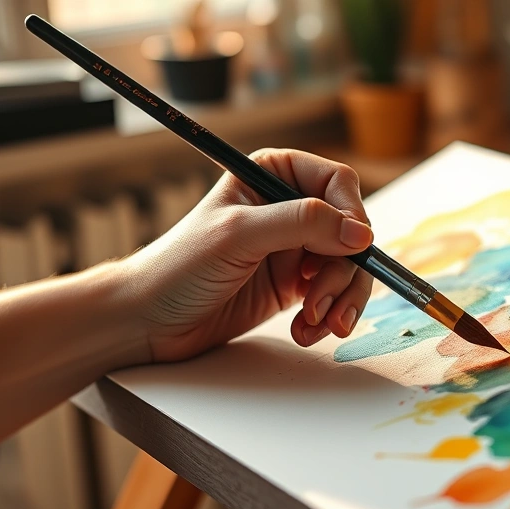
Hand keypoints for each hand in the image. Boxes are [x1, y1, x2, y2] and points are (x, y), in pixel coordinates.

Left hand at [121, 149, 374, 362]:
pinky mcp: (295, 286)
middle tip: (321, 300)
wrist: (149, 320)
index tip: (352, 247)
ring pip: (348, 268)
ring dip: (340, 299)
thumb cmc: (179, 266)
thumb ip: (302, 224)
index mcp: (272, 176)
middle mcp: (288, 209)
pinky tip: (306, 330)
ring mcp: (295, 249)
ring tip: (318, 324)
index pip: (337, 183)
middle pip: (351, 231)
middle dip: (344, 270)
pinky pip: (333, 297)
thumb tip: (360, 233)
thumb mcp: (240, 235)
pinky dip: (328, 316)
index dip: (351, 214)